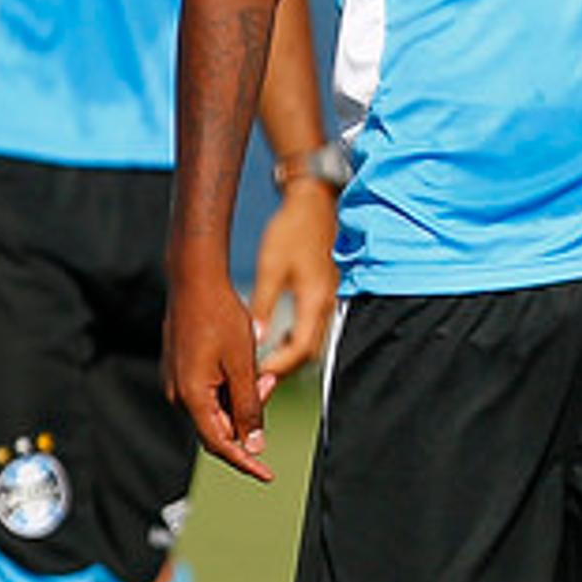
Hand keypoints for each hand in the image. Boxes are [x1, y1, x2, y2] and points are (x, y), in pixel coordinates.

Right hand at [164, 267, 278, 482]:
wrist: (195, 282)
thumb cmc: (219, 318)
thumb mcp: (244, 366)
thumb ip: (249, 408)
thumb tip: (253, 444)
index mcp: (192, 397)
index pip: (220, 444)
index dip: (245, 462)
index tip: (266, 475)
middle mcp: (178, 394)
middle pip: (218, 427)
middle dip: (248, 418)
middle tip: (269, 386)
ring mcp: (177, 382)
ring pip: (216, 408)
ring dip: (242, 399)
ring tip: (259, 372)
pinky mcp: (180, 370)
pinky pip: (209, 392)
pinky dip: (230, 387)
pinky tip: (243, 367)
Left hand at [250, 183, 340, 377]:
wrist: (315, 204)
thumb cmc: (293, 231)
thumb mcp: (271, 267)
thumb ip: (263, 305)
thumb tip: (255, 338)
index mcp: (314, 300)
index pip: (298, 349)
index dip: (276, 366)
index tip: (254, 374)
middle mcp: (326, 305)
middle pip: (307, 353)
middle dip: (282, 369)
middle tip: (256, 377)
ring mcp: (328, 300)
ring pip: (310, 342)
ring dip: (287, 356)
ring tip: (262, 363)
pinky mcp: (324, 294)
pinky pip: (311, 328)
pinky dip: (293, 340)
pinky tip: (276, 338)